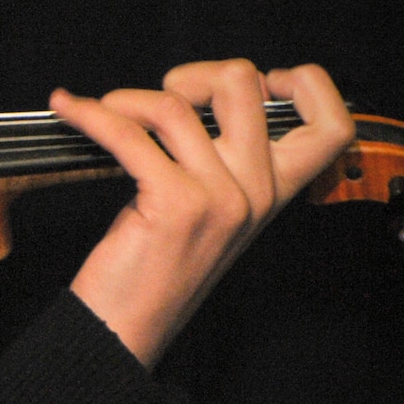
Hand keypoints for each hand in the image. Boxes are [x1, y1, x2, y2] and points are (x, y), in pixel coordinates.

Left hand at [51, 59, 353, 368]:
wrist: (124, 329)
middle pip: (244, 85)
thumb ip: (219, 161)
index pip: (333, 127)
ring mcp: (221, 198)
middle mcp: (257, 193)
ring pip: (176, 105)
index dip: (309, 84)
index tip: (262, 80)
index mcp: (273, 193)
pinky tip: (70, 112)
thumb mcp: (206, 212)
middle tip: (161, 99)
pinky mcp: (176, 204)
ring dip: (124, 99)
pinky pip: (128, 134)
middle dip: (193, 74)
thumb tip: (190, 97)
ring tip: (101, 112)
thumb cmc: (153, 269)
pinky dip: (89, 116)